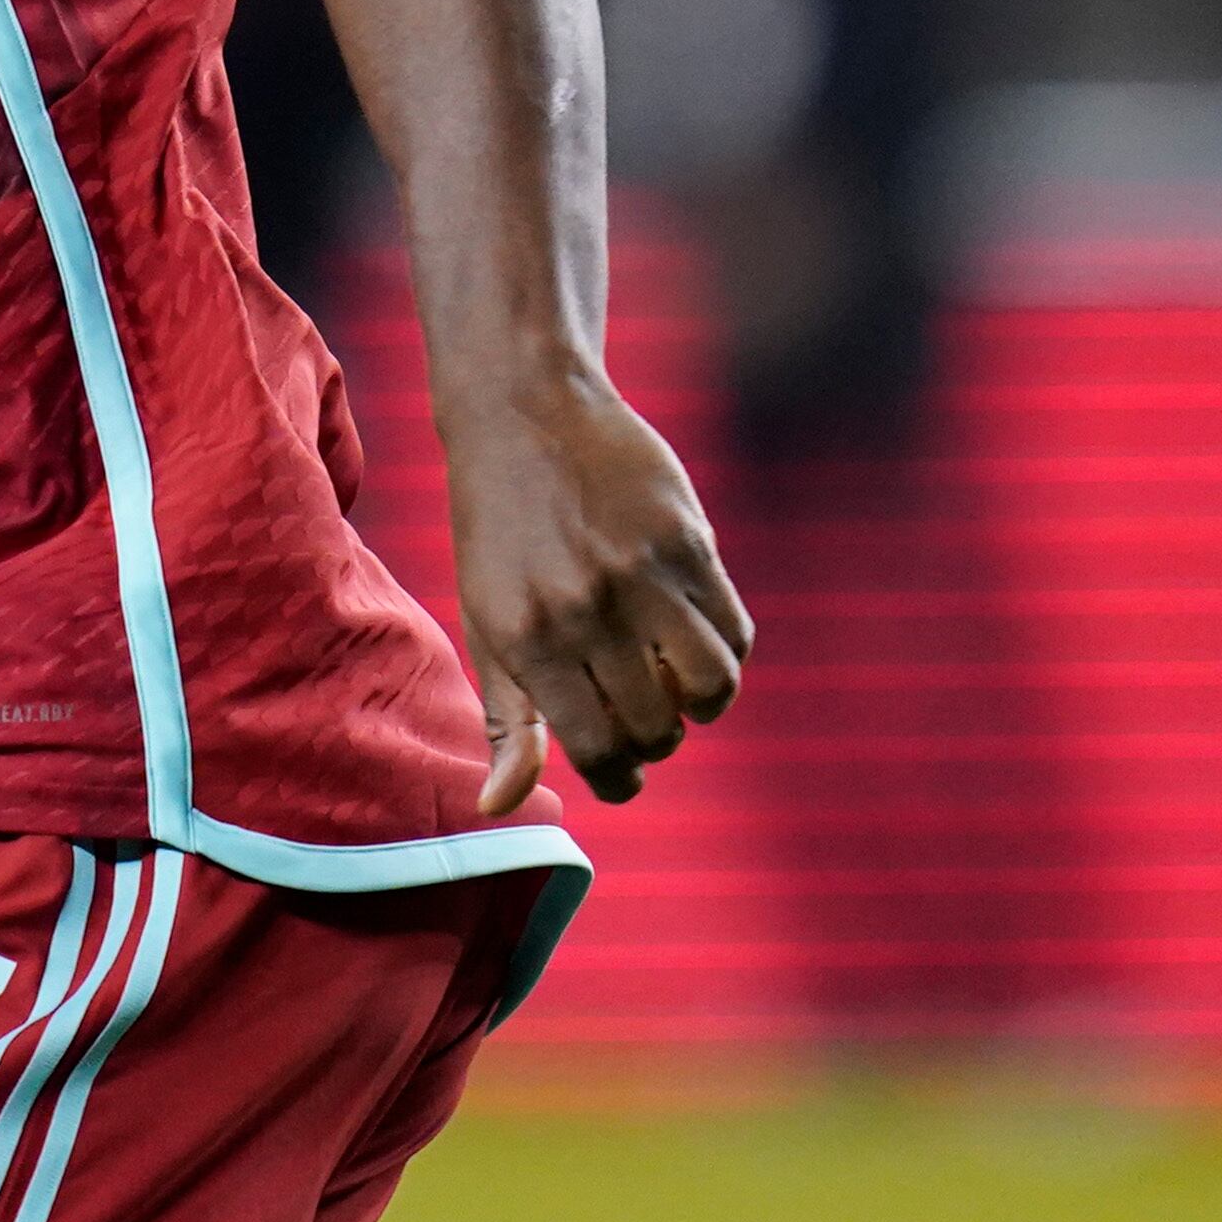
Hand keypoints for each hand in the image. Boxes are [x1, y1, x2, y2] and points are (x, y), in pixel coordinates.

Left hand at [448, 375, 750, 810]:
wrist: (525, 413)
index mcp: (530, 639)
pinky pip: (734, 627)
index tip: (625, 773)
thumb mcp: (487, 623)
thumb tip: (499, 808)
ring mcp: (643, 571)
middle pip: (656, 724)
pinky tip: (695, 639)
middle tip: (646, 721)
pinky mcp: (687, 537)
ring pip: (711, 683)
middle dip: (657, 740)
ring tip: (677, 685)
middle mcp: (587, 609)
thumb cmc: (497, 532)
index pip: (598, 750)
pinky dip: (726, 652)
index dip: (621, 777)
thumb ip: (508, 719)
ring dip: (704, 703)